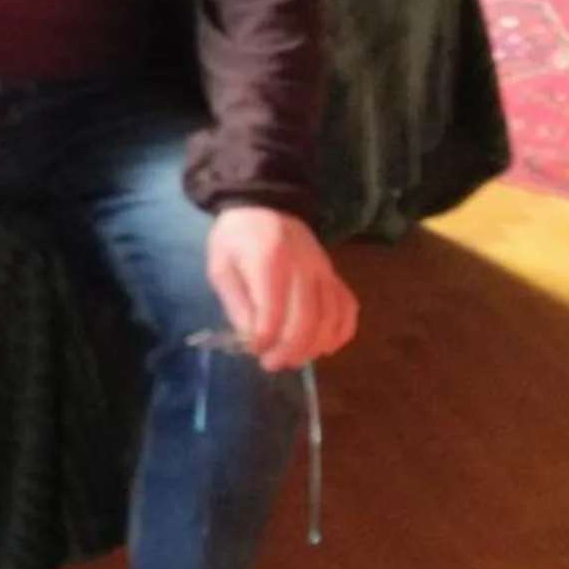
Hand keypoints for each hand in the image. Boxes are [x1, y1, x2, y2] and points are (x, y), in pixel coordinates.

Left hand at [204, 207, 357, 373]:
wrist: (264, 205)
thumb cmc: (236, 239)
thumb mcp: (221, 266)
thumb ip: (236, 302)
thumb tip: (253, 338)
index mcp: (269, 260)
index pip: (274, 310)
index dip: (265, 339)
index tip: (254, 350)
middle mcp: (303, 266)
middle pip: (307, 318)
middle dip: (290, 349)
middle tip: (272, 363)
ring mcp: (324, 270)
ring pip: (331, 317)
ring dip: (314, 347)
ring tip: (293, 359)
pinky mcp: (334, 274)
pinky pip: (347, 307)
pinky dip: (341, 332)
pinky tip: (324, 347)